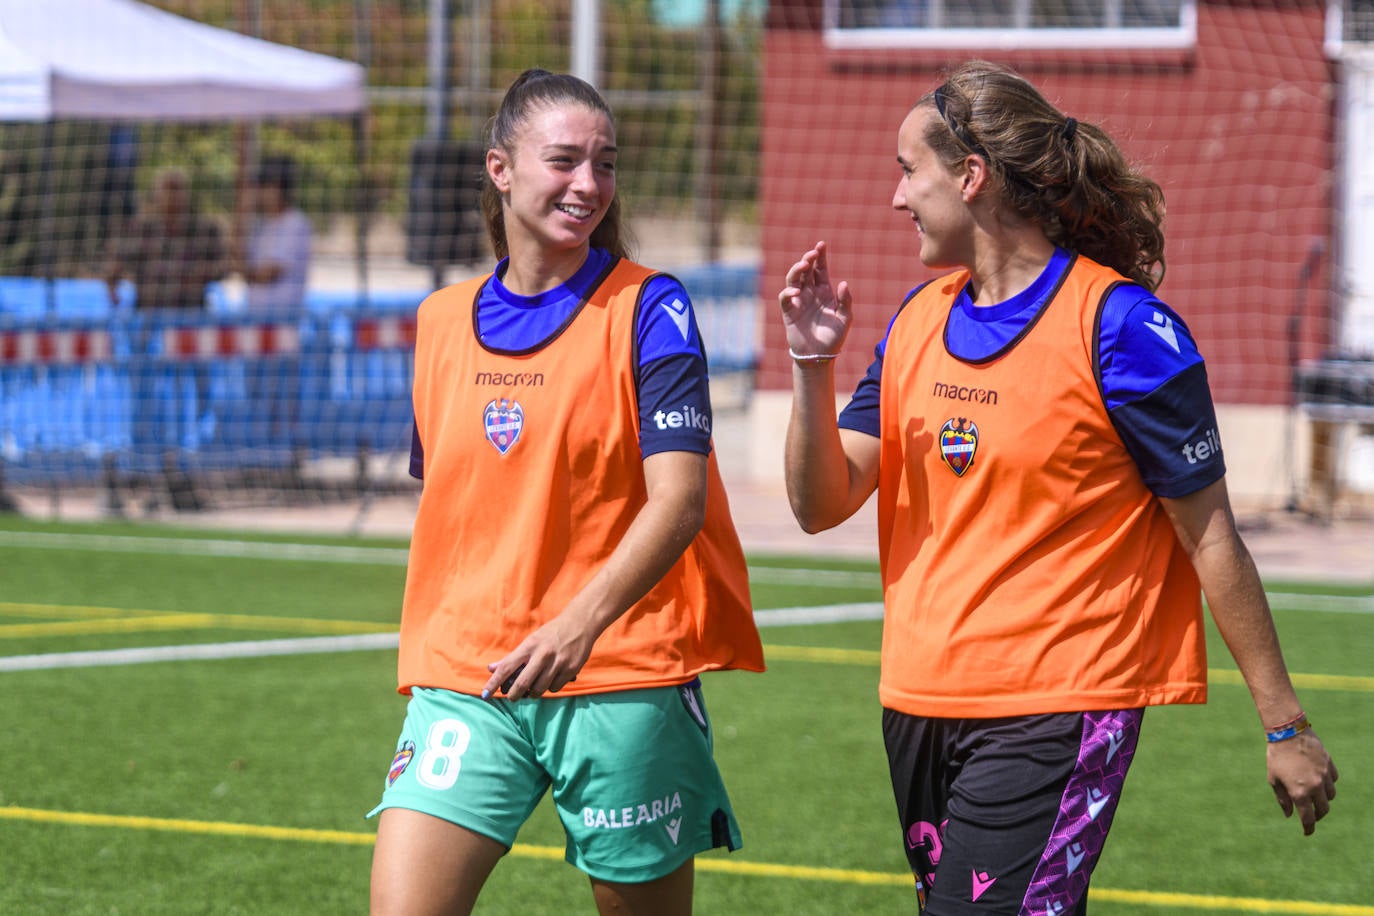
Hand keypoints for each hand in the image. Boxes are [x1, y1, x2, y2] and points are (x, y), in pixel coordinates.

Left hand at [482, 613, 594, 700]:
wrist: (580, 623)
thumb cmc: (551, 633)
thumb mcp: (531, 641)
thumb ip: (512, 657)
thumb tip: (491, 668)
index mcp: (529, 646)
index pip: (506, 668)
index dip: (493, 683)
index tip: (485, 695)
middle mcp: (542, 654)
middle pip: (522, 684)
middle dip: (514, 695)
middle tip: (512, 697)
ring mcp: (558, 662)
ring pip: (539, 689)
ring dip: (533, 693)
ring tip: (533, 688)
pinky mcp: (571, 669)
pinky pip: (555, 688)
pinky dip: (550, 688)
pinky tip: (551, 680)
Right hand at [778, 241, 852, 358]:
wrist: (820, 356)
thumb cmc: (834, 337)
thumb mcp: (845, 318)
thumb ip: (845, 301)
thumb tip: (843, 283)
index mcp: (824, 291)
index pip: (820, 269)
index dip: (820, 256)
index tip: (822, 244)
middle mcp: (810, 293)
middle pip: (806, 270)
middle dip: (808, 259)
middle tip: (813, 253)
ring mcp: (799, 301)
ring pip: (793, 279)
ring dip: (796, 270)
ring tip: (804, 265)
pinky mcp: (789, 311)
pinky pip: (785, 298)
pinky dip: (788, 293)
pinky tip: (796, 293)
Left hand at [1266, 729, 1337, 834]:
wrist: (1288, 733)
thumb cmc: (1276, 756)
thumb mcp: (1273, 779)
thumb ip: (1282, 799)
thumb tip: (1289, 815)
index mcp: (1299, 793)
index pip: (1308, 818)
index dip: (1308, 828)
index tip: (1307, 832)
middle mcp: (1315, 787)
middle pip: (1323, 810)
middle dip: (1317, 815)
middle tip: (1311, 815)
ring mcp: (1324, 776)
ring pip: (1330, 796)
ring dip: (1323, 799)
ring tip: (1314, 796)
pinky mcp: (1329, 765)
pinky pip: (1333, 780)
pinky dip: (1328, 784)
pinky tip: (1319, 780)